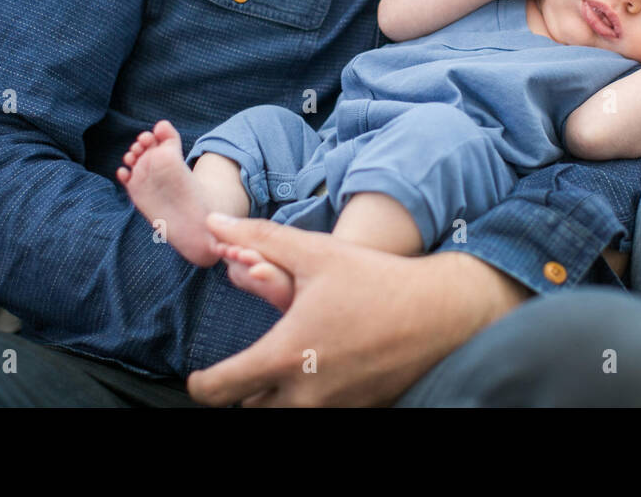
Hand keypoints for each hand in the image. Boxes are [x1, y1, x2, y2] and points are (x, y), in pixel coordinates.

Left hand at [186, 214, 527, 406]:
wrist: (439, 313)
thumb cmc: (375, 279)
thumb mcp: (316, 253)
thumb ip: (259, 239)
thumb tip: (213, 225)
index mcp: (286, 355)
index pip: (218, 391)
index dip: (201, 383)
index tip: (202, 374)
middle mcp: (305, 394)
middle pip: (248, 408)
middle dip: (242, 389)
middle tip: (250, 364)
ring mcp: (334, 408)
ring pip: (281, 414)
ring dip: (274, 396)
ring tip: (287, 365)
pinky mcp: (358, 412)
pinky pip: (317, 413)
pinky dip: (309, 399)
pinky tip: (322, 371)